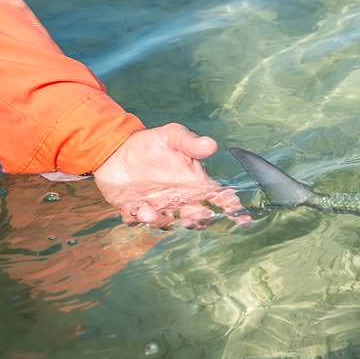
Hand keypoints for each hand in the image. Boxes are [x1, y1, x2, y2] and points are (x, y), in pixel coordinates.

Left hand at [93, 123, 249, 228]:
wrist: (117, 150)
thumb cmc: (151, 143)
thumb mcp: (173, 136)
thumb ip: (192, 143)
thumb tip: (212, 145)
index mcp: (194, 182)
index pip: (219, 197)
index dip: (233, 208)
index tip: (243, 219)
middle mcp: (180, 198)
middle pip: (197, 217)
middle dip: (196, 221)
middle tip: (191, 219)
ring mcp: (159, 206)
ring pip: (167, 222)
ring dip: (160, 220)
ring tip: (149, 211)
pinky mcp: (138, 209)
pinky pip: (140, 220)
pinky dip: (137, 218)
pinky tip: (133, 208)